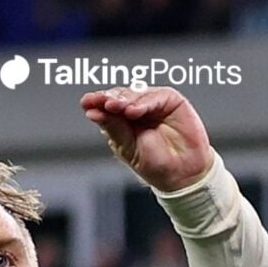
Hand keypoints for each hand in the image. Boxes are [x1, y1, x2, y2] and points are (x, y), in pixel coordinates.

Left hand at [80, 87, 212, 191]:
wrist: (181, 172)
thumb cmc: (155, 163)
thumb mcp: (127, 147)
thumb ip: (113, 128)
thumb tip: (93, 113)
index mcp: (123, 122)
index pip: (107, 107)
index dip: (97, 102)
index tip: (86, 102)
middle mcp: (137, 110)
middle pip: (120, 96)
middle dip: (107, 98)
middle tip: (98, 101)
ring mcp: (154, 104)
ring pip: (135, 93)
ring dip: (123, 99)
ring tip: (113, 107)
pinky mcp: (171, 101)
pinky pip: (156, 96)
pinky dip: (143, 102)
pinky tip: (133, 111)